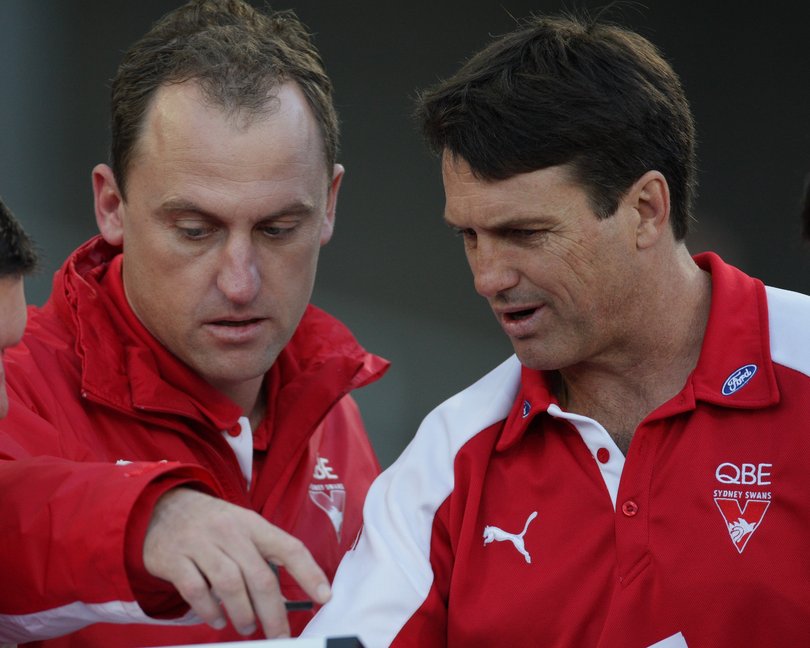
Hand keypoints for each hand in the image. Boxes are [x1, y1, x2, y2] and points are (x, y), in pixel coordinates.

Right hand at [142, 488, 330, 636]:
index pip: (289, 547)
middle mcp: (230, 532)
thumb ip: (261, 555)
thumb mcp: (240, 527)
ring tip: (247, 626)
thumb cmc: (211, 523)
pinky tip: (217, 619)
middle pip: (260, 576)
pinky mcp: (175, 558)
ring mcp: (201, 544)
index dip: (309, 573)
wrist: (161, 505)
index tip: (324, 596)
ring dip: (243, 613)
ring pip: (230, 585)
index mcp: (253, 524)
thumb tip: (283, 598)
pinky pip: (196, 590)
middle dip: (274, 612)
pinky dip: (209, 610)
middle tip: (279, 634)